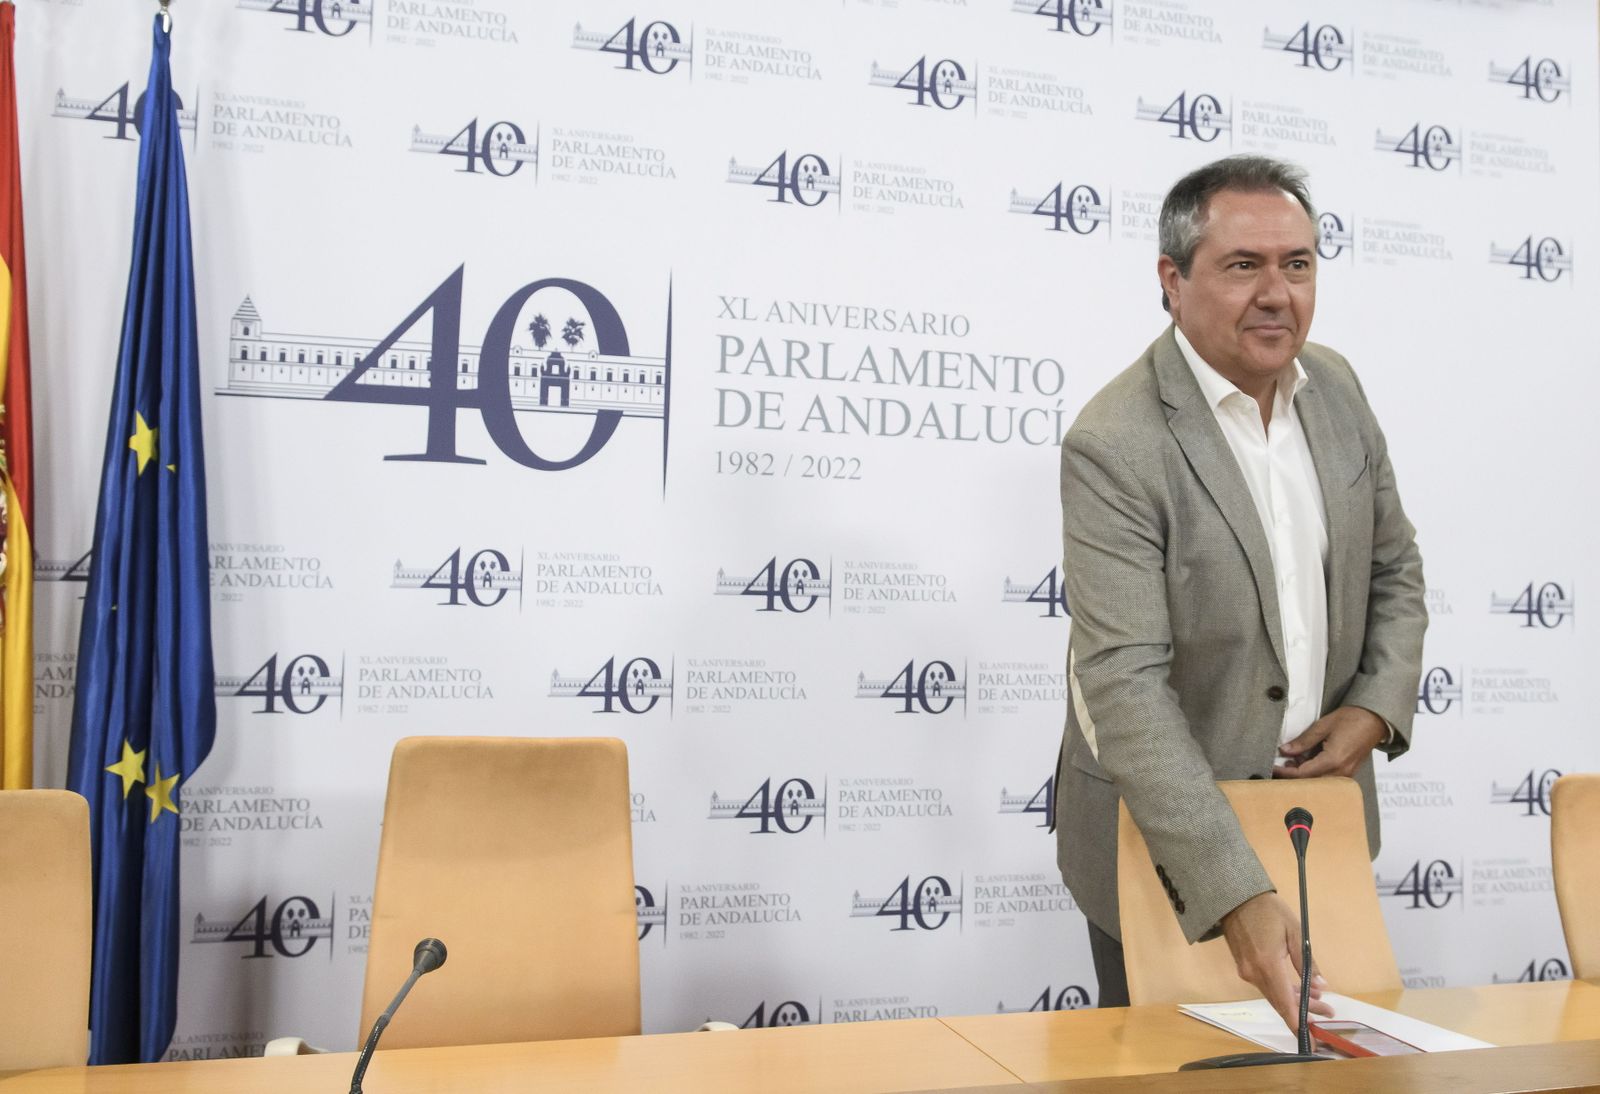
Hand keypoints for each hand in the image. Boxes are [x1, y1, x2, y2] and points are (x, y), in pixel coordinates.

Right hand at [1220, 892, 1332, 1034]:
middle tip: (1328, 1013)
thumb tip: (1321, 987)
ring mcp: (1246, 972)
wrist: (1235, 898)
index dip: (1297, 1023)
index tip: (1309, 1039)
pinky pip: (1266, 986)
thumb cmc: (1268, 910)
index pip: (1285, 1002)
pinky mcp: (1244, 968)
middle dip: (1304, 1012)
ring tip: (1319, 1002)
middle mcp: (1254, 973)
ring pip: (1274, 995)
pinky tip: (1298, 990)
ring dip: (1295, 1001)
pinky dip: (1283, 991)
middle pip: (1281, 1002)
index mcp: (1268, 964)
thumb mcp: (1295, 931)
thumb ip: (1307, 962)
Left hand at [1274, 706, 1386, 779]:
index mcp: (1333, 760)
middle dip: (1292, 776)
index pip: (1302, 774)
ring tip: (1293, 761)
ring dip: (1304, 775)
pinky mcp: (1349, 772)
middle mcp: (1341, 772)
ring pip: (1319, 783)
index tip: (1272, 768)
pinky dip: (1314, 774)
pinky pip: (1328, 779)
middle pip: (1310, 783)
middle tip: (1279, 766)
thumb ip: (1303, 741)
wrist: (1375, 719)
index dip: (1284, 772)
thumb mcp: (1323, 726)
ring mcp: (1347, 774)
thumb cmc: (1351, 719)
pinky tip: (1307, 762)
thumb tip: (1285, 751)